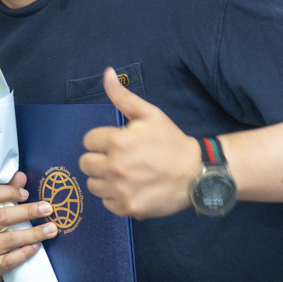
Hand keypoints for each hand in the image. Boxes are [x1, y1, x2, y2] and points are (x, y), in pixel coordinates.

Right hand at [0, 172, 55, 281]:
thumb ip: (0, 194)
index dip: (8, 192)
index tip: (26, 194)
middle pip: (0, 218)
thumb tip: (20, 176)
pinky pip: (10, 260)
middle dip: (27, 211)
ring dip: (33, 233)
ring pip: (8, 240)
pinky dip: (26, 252)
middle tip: (47, 209)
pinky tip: (37, 246)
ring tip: (51, 229)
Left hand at [79, 69, 200, 218]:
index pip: (88, 141)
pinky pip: (107, 204)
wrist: (197, 173)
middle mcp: (115, 166)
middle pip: (85, 163)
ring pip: (93, 185)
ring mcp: (121, 190)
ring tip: (125, 175)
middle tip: (120, 160)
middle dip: (99, 160)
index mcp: (117, 141)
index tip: (117, 144)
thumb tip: (107, 73)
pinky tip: (132, 189)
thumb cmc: (171, 142)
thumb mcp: (149, 114)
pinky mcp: (128, 208)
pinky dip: (116, 198)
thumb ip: (123, 97)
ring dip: (105, 180)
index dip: (102, 141)